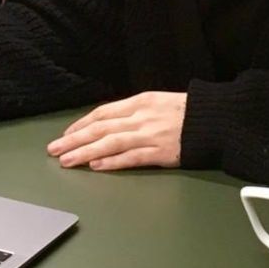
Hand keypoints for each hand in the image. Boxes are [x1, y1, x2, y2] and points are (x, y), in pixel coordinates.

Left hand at [46, 92, 187, 171]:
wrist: (214, 120)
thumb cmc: (187, 112)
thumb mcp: (157, 103)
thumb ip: (135, 112)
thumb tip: (110, 123)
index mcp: (139, 102)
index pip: (103, 113)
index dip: (81, 124)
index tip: (66, 134)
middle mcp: (141, 117)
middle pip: (100, 128)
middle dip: (74, 139)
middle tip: (54, 149)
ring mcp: (150, 134)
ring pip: (109, 143)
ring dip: (85, 152)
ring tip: (67, 160)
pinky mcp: (160, 152)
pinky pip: (131, 157)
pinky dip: (112, 161)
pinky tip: (96, 165)